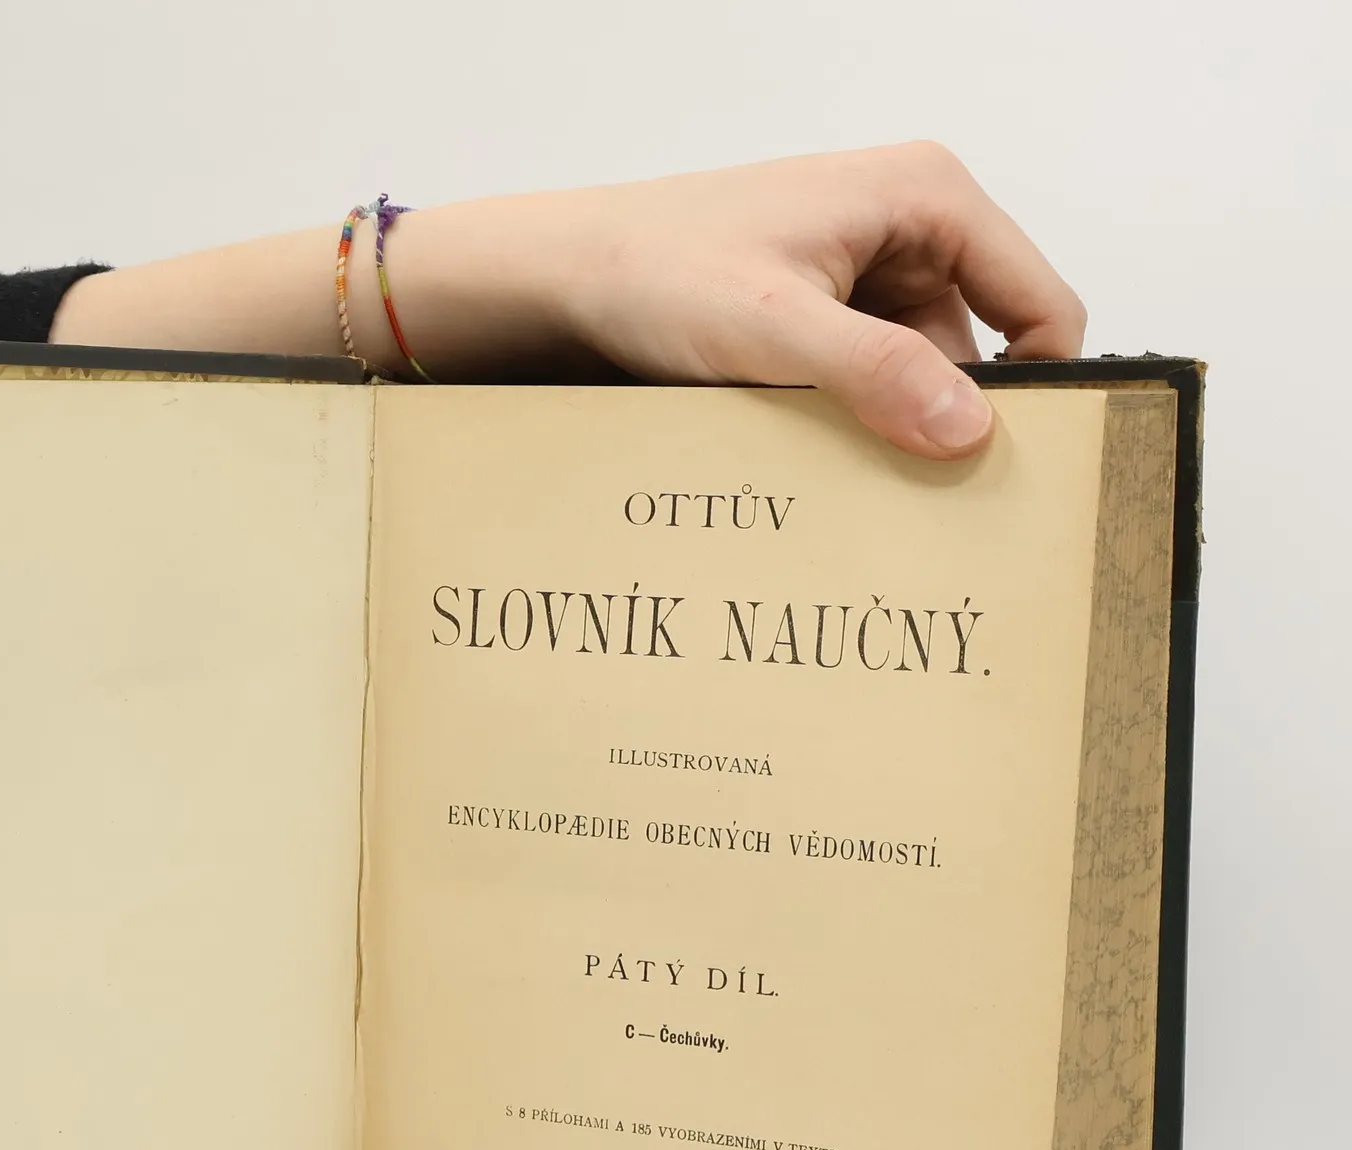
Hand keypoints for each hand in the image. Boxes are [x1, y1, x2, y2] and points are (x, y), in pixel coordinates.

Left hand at [535, 143, 1086, 457]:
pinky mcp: (824, 311)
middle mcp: (908, 225)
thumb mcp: (774, 327)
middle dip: (949, 418)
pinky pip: (867, 378)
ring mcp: (864, 270)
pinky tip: (812, 451)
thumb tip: (968, 427)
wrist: (566, 277)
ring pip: (918, 374)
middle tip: (917, 493)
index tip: (1005, 467)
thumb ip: (877, 373)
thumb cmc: (656, 269)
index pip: (1042, 302)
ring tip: (844, 471)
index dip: (1041, 386)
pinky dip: (850, 419)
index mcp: (926, 196)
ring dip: (889, 425)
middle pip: (981, 347)